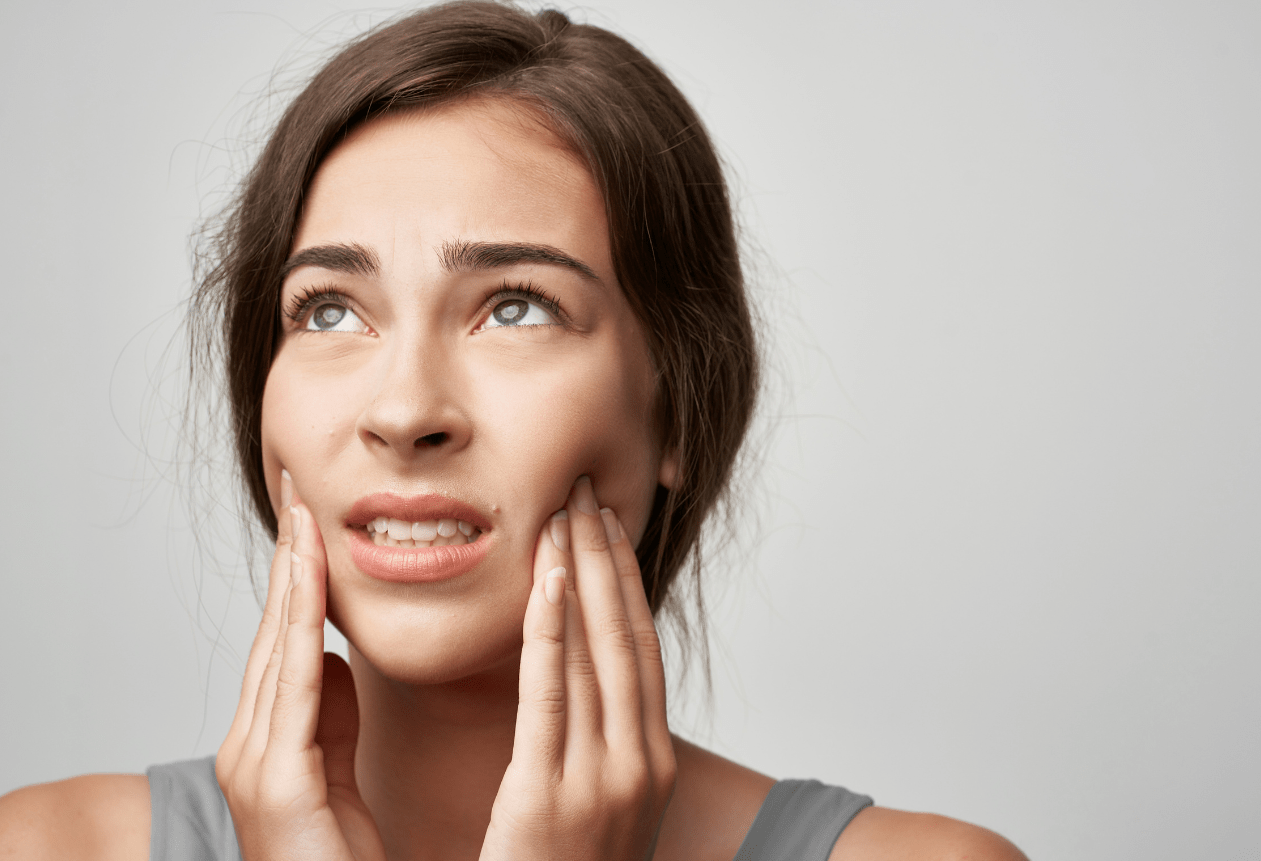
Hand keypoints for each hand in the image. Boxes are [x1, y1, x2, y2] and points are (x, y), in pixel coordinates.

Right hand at [216, 469, 385, 860]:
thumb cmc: (337, 857)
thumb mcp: (338, 767)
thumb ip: (333, 714)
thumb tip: (339, 657)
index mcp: (269, 738)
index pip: (286, 638)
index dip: (298, 575)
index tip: (312, 517)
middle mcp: (250, 741)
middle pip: (276, 629)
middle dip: (290, 557)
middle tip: (301, 489)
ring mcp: (254, 760)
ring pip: (280, 645)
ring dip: (295, 575)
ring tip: (306, 514)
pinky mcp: (275, 780)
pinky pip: (296, 683)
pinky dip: (302, 624)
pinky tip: (310, 578)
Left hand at [480, 475, 677, 860]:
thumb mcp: (597, 810)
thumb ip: (592, 749)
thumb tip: (575, 689)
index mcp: (648, 763)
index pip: (639, 651)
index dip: (624, 582)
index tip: (604, 526)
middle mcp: (637, 764)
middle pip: (624, 638)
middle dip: (605, 560)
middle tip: (583, 493)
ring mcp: (602, 782)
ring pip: (592, 653)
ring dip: (579, 575)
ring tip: (561, 513)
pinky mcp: (549, 798)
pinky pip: (551, 696)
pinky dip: (550, 631)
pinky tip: (545, 579)